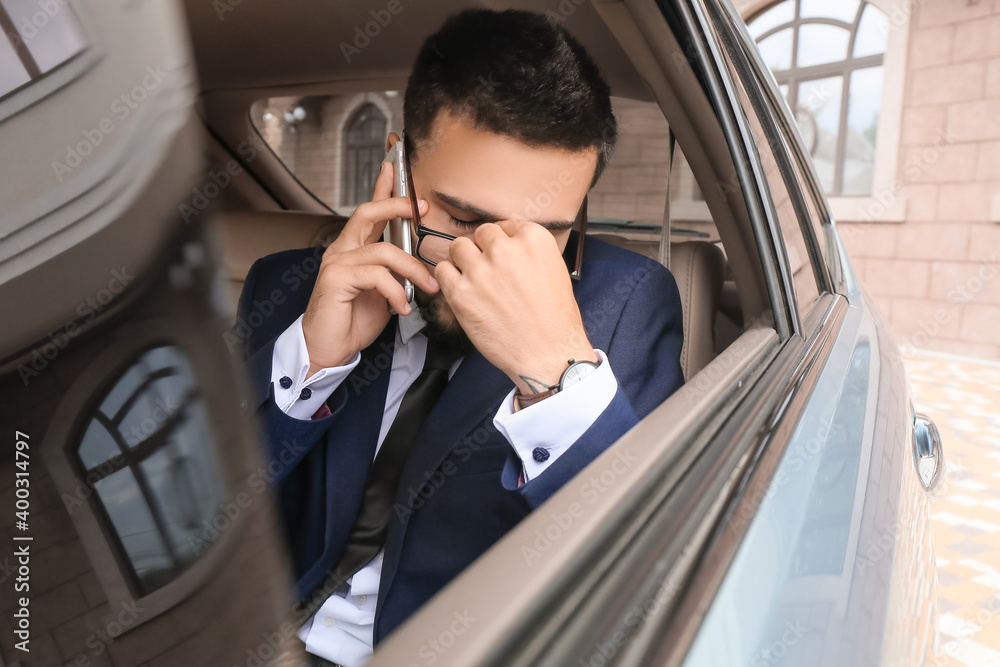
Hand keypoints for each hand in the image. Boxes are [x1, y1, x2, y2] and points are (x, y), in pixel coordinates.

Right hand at [301, 162, 438, 374]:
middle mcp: (342, 251)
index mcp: (353, 249)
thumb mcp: (383, 292)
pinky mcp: (336, 280)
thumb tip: (420, 264)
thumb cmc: (352, 321)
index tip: (396, 168)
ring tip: (427, 287)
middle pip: (368, 213)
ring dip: (412, 268)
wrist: (328, 349)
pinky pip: (376, 275)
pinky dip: (396, 291)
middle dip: (396, 205)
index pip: (369, 211)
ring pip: (383, 250)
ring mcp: (337, 263)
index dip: (383, 188)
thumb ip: (395, 272)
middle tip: (421, 209)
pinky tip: (401, 307)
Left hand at [434, 220, 597, 394]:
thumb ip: (529, 252)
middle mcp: (505, 249)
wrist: (547, 354)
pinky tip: (462, 291)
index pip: (505, 226)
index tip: (502, 257)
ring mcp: (480, 269)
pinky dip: (449, 278)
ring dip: (464, 261)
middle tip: (489, 271)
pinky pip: (443, 270)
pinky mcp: (460, 292)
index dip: (501, 242)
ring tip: (474, 280)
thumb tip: (507, 242)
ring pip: (458, 247)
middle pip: (481, 234)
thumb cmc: (554, 320)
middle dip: (483, 250)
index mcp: (533, 239)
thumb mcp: (554, 270)